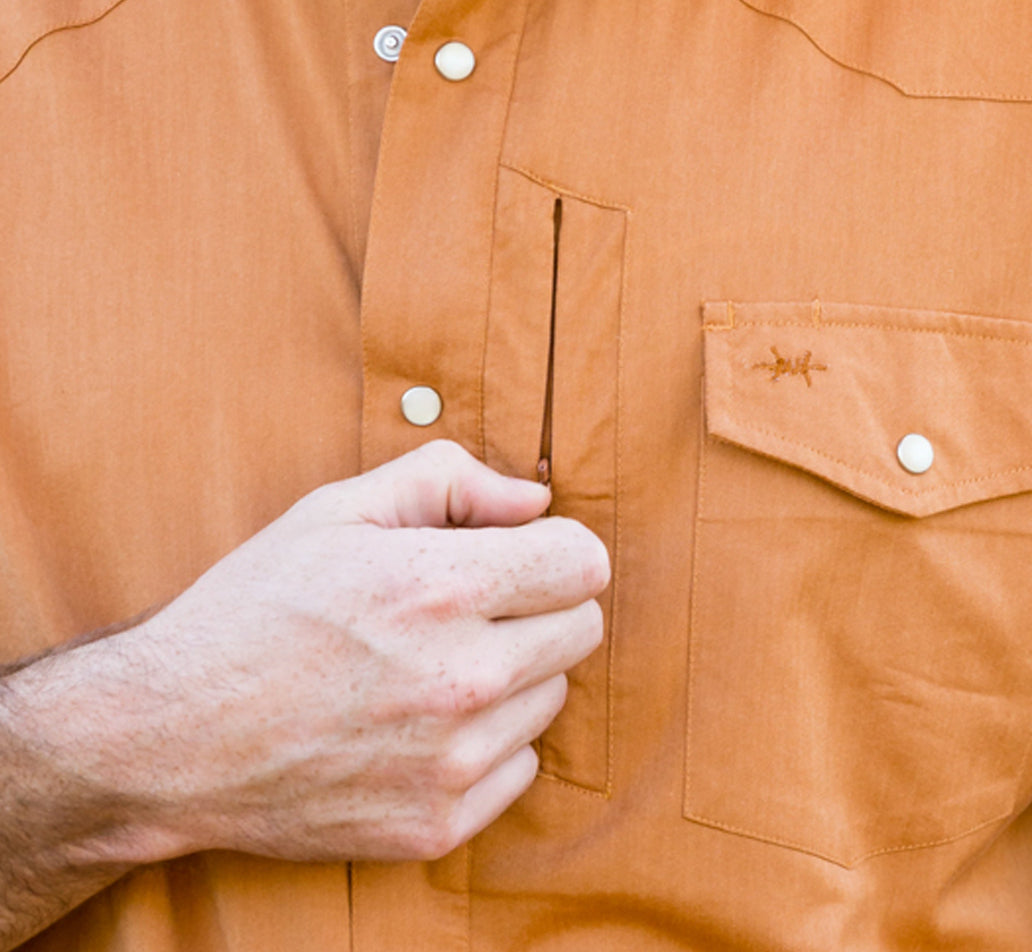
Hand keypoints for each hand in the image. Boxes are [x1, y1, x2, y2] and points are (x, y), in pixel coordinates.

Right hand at [95, 440, 607, 863]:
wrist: (172, 736)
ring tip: (432, 667)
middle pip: (582, 630)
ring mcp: (453, 762)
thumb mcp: (336, 510)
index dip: (558, 550)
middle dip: (541, 607)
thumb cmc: (256, 608)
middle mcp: (462, 679)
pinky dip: (487, 743)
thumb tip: (535, 502)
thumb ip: (448, 480)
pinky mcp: (438, 825)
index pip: (585, 563)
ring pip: (551, 697)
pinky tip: (421, 726)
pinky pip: (520, 767)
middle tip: (472, 609)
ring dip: (512, 676)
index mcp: (442, 586)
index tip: (522, 557)